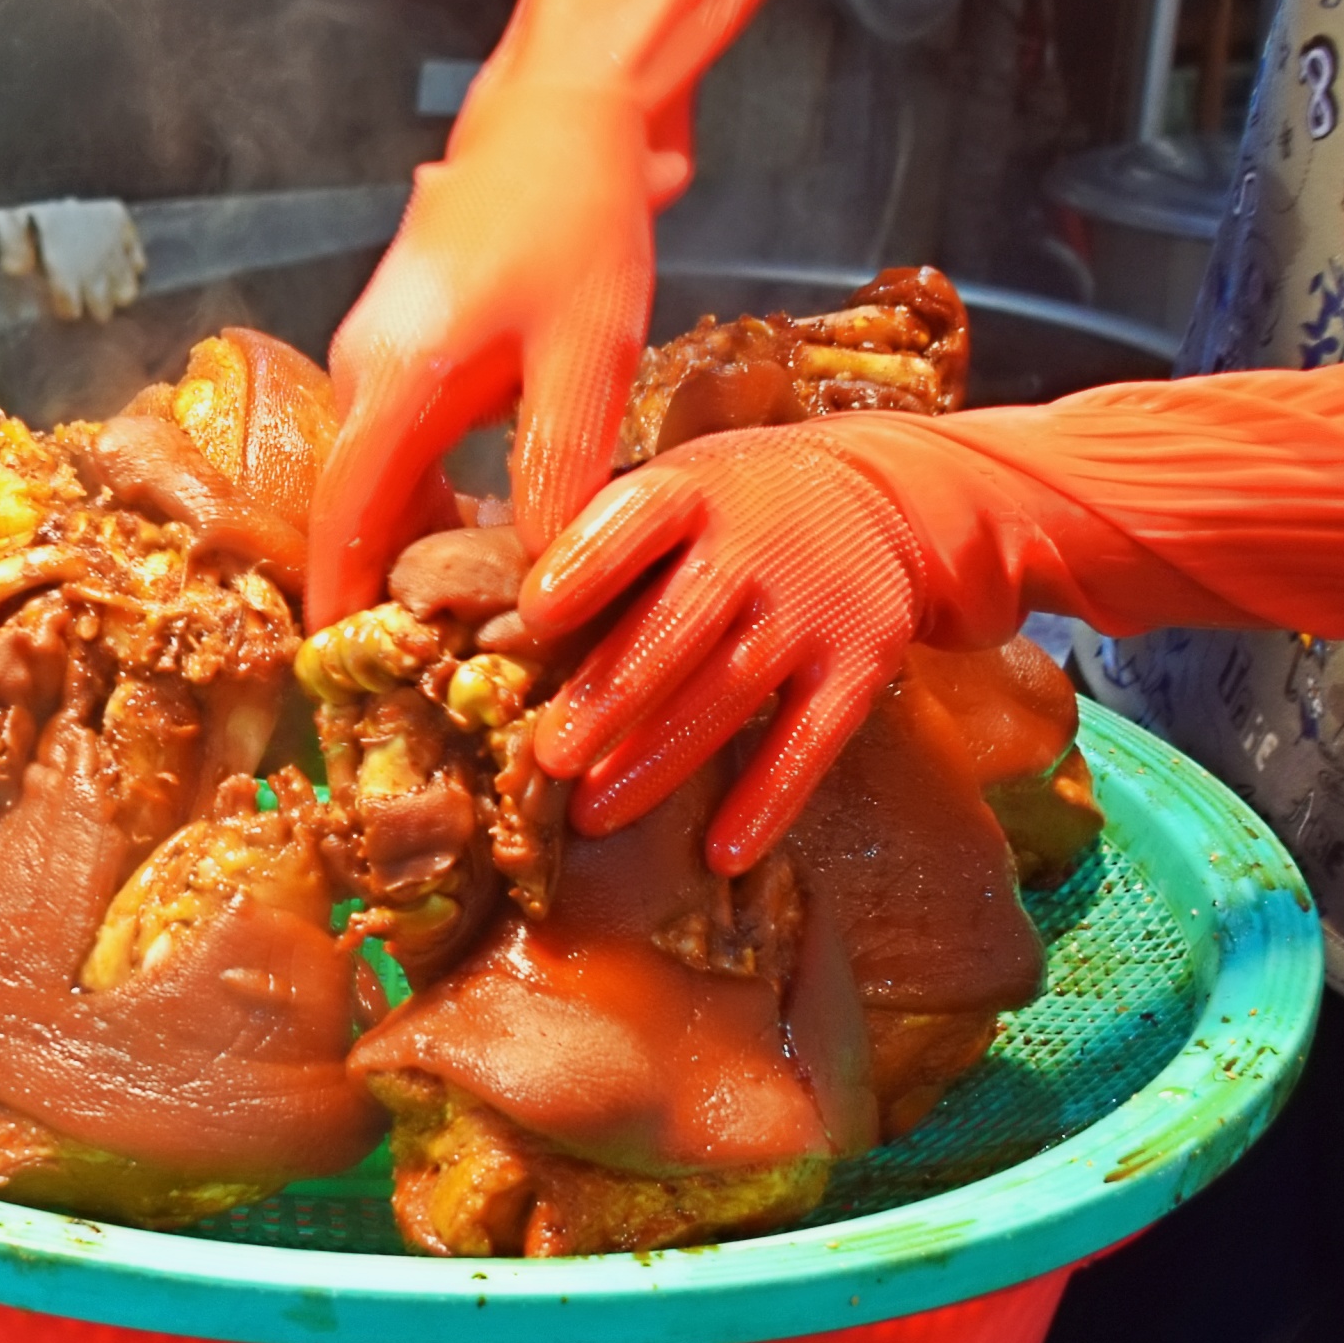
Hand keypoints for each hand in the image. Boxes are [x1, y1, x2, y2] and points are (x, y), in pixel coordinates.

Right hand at [306, 77, 662, 624]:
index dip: (341, 602)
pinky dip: (439, 490)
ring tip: (476, 610)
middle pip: (357, 506)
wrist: (568, 105)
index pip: (343, 522)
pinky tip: (497, 524)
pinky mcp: (414, 339)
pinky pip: (408, 439)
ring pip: (387, 474)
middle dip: (391, 584)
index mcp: (390, 384)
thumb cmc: (576, 221)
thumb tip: (541, 584)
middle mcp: (364, 373)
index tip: (343, 672)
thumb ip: (558, 475)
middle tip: (443, 661)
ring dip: (424, 539)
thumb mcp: (585, 359)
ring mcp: (380, 351)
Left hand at [516, 426, 925, 872]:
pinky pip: (813, 739)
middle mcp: (756, 545)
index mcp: (689, 491)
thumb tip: (459, 599)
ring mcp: (814, 608)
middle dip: (612, 695)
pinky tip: (723, 853)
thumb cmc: (724, 509)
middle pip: (679, 625)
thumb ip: (586, 536)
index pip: (638, 518)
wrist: (884, 498)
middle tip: (548, 758)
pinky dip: (770, 798)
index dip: (589, 563)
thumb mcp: (667, 489)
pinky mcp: (862, 663)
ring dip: (662, 759)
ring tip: (595, 815)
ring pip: (732, 691)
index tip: (535, 614)